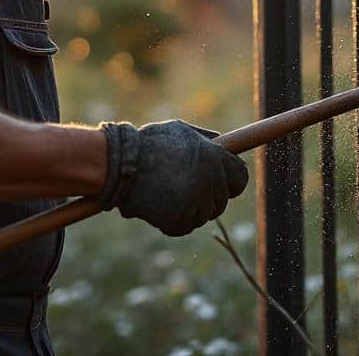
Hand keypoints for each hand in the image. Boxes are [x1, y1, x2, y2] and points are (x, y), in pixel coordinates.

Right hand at [97, 120, 248, 236]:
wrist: (118, 164)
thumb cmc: (148, 145)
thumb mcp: (180, 130)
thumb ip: (205, 139)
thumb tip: (222, 143)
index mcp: (213, 156)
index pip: (240, 178)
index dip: (231, 183)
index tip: (221, 186)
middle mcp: (209, 179)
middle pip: (221, 201)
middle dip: (206, 198)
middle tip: (183, 189)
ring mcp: (195, 201)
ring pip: (203, 216)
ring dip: (188, 210)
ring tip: (165, 193)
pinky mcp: (179, 220)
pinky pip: (185, 226)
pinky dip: (173, 221)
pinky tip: (158, 205)